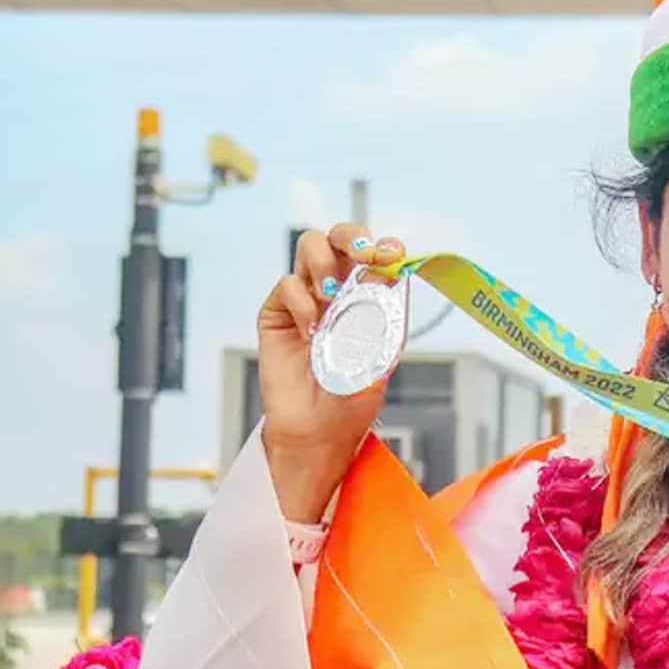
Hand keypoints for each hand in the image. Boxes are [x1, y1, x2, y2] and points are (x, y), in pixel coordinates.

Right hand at [257, 223, 404, 521]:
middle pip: (339, 238)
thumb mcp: (380, 357)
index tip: (391, 252)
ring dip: (324, 264)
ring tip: (331, 297)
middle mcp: (337, 290)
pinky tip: (311, 330)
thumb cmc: (352, 397)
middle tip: (363, 254)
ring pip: (310, 248)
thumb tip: (388, 277)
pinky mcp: (277, 314)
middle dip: (352, 236)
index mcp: (367, 296)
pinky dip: (301, 301)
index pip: (374, 255)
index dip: (382, 245)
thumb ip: (384, 317)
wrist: (319, 432)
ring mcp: (305, 299)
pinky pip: (286, 286)